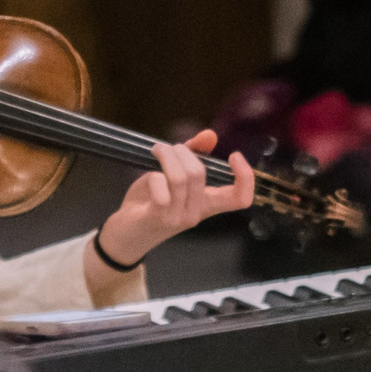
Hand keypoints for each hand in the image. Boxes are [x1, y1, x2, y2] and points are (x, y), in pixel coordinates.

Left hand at [91, 132, 255, 285]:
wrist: (124, 236)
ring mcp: (178, 218)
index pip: (241, 198)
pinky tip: (149, 177)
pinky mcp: (158, 217)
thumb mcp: (171, 177)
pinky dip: (154, 175)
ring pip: (180, 177)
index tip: (234, 155)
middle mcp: (196, 213)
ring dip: (166, 156)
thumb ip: (192, 156)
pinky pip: (161, 186)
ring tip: (156, 151)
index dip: (246, 177)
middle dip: (181, 151)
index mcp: (206, 205)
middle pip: (200, 173)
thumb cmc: (149, 203)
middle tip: (167, 148)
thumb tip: (210, 135)